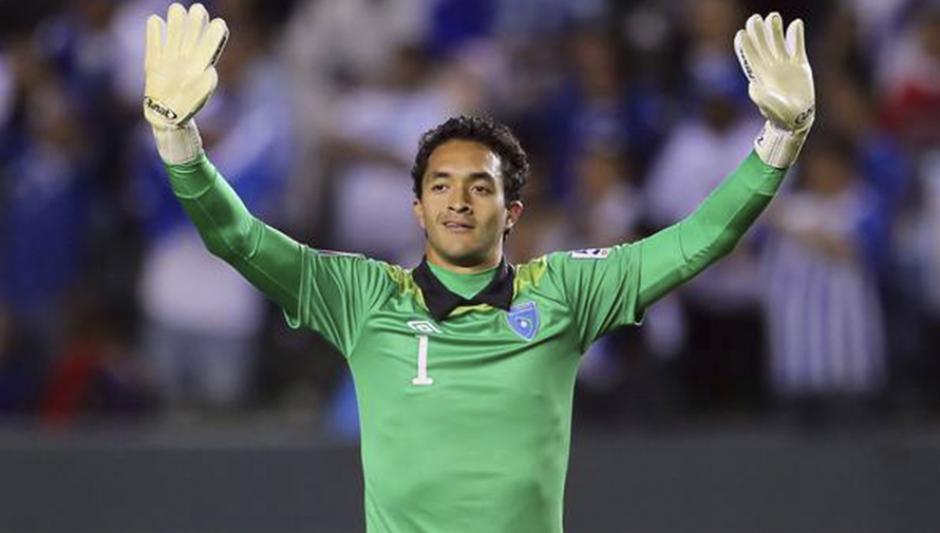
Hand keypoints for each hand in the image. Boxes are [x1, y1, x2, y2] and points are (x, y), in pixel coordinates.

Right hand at [143, 2, 227, 128]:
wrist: (166, 117)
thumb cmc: (186, 109)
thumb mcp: (196, 99)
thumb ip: (204, 86)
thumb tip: (211, 72)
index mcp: (199, 68)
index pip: (209, 47)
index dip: (214, 35)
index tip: (220, 22)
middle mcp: (186, 61)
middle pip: (192, 37)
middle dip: (196, 23)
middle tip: (198, 8)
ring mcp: (170, 60)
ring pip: (173, 36)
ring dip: (175, 23)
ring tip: (177, 8)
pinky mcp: (154, 63)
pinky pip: (154, 44)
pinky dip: (153, 33)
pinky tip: (155, 20)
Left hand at [734, 12, 813, 131]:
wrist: (796, 119)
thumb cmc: (780, 115)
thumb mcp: (770, 108)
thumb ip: (761, 98)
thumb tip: (752, 86)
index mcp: (760, 77)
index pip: (750, 58)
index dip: (745, 47)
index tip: (740, 34)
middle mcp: (770, 68)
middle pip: (762, 47)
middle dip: (757, 34)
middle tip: (753, 19)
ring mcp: (785, 65)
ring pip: (778, 44)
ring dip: (775, 30)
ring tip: (773, 16)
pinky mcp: (800, 65)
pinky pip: (797, 47)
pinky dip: (796, 36)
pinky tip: (795, 24)